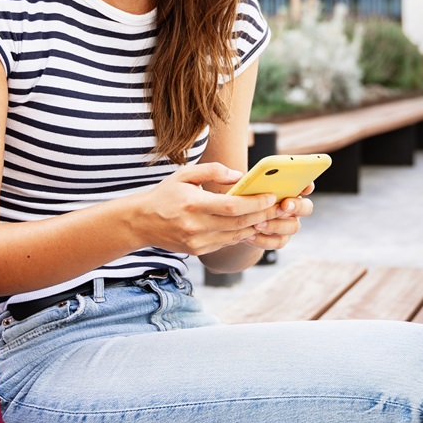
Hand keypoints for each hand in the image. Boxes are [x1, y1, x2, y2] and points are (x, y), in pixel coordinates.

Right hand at [134, 163, 280, 255]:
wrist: (142, 222)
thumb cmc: (166, 194)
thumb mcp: (185, 175)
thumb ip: (213, 171)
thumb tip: (240, 175)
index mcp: (193, 204)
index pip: (233, 207)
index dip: (255, 203)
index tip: (271, 196)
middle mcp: (196, 226)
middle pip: (239, 223)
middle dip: (263, 215)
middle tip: (280, 206)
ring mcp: (197, 242)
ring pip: (236, 235)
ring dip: (256, 226)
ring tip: (271, 215)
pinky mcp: (198, 251)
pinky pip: (226, 242)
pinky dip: (241, 234)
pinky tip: (251, 224)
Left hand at [240, 183, 313, 250]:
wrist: (240, 220)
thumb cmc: (245, 197)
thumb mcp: (247, 187)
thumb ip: (250, 182)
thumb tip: (239, 176)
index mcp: (290, 190)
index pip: (306, 186)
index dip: (308, 186)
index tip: (305, 186)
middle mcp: (294, 207)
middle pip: (306, 207)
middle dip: (296, 206)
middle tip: (284, 204)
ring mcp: (289, 224)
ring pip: (294, 226)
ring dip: (276, 225)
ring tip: (258, 224)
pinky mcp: (280, 239)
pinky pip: (279, 242)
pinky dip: (264, 240)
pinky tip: (250, 236)